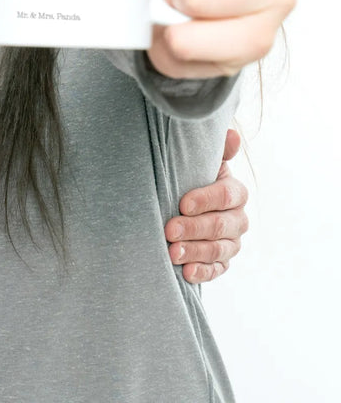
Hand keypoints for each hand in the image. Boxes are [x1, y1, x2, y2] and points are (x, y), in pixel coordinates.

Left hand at [165, 128, 248, 282]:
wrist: (183, 202)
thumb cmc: (190, 177)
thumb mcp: (200, 161)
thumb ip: (216, 150)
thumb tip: (232, 134)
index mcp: (235, 192)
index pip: (226, 196)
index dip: (205, 200)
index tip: (182, 203)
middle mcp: (239, 219)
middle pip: (221, 225)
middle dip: (194, 228)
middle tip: (169, 230)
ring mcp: (232, 242)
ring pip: (218, 250)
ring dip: (194, 251)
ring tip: (172, 252)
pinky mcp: (222, 262)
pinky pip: (217, 270)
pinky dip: (202, 272)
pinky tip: (186, 272)